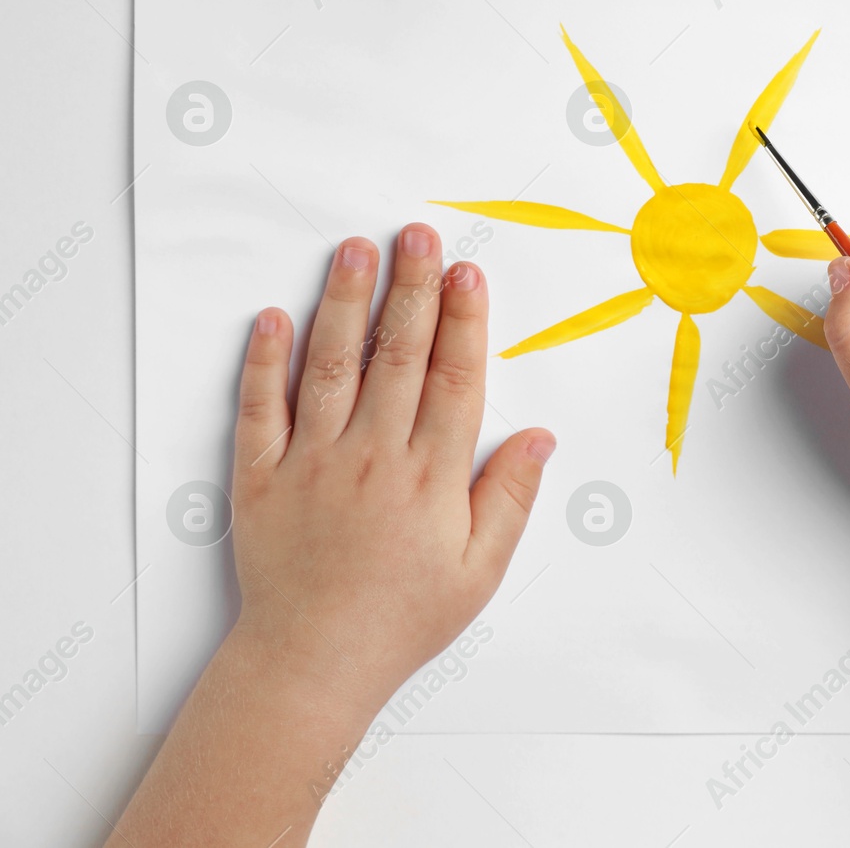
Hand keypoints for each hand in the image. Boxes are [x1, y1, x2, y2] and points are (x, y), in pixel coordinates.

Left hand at [229, 225, 553, 712]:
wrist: (313, 663)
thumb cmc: (403, 619)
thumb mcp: (480, 569)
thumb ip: (510, 498)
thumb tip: (540, 438)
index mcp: (431, 476)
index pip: (454, 379)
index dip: (463, 320)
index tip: (466, 272)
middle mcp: (373, 456)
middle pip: (398, 356)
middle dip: (410, 288)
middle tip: (416, 232)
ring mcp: (313, 463)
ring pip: (331, 366)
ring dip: (345, 303)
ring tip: (355, 250)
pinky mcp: (261, 478)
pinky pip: (260, 410)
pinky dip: (264, 363)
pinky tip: (273, 318)